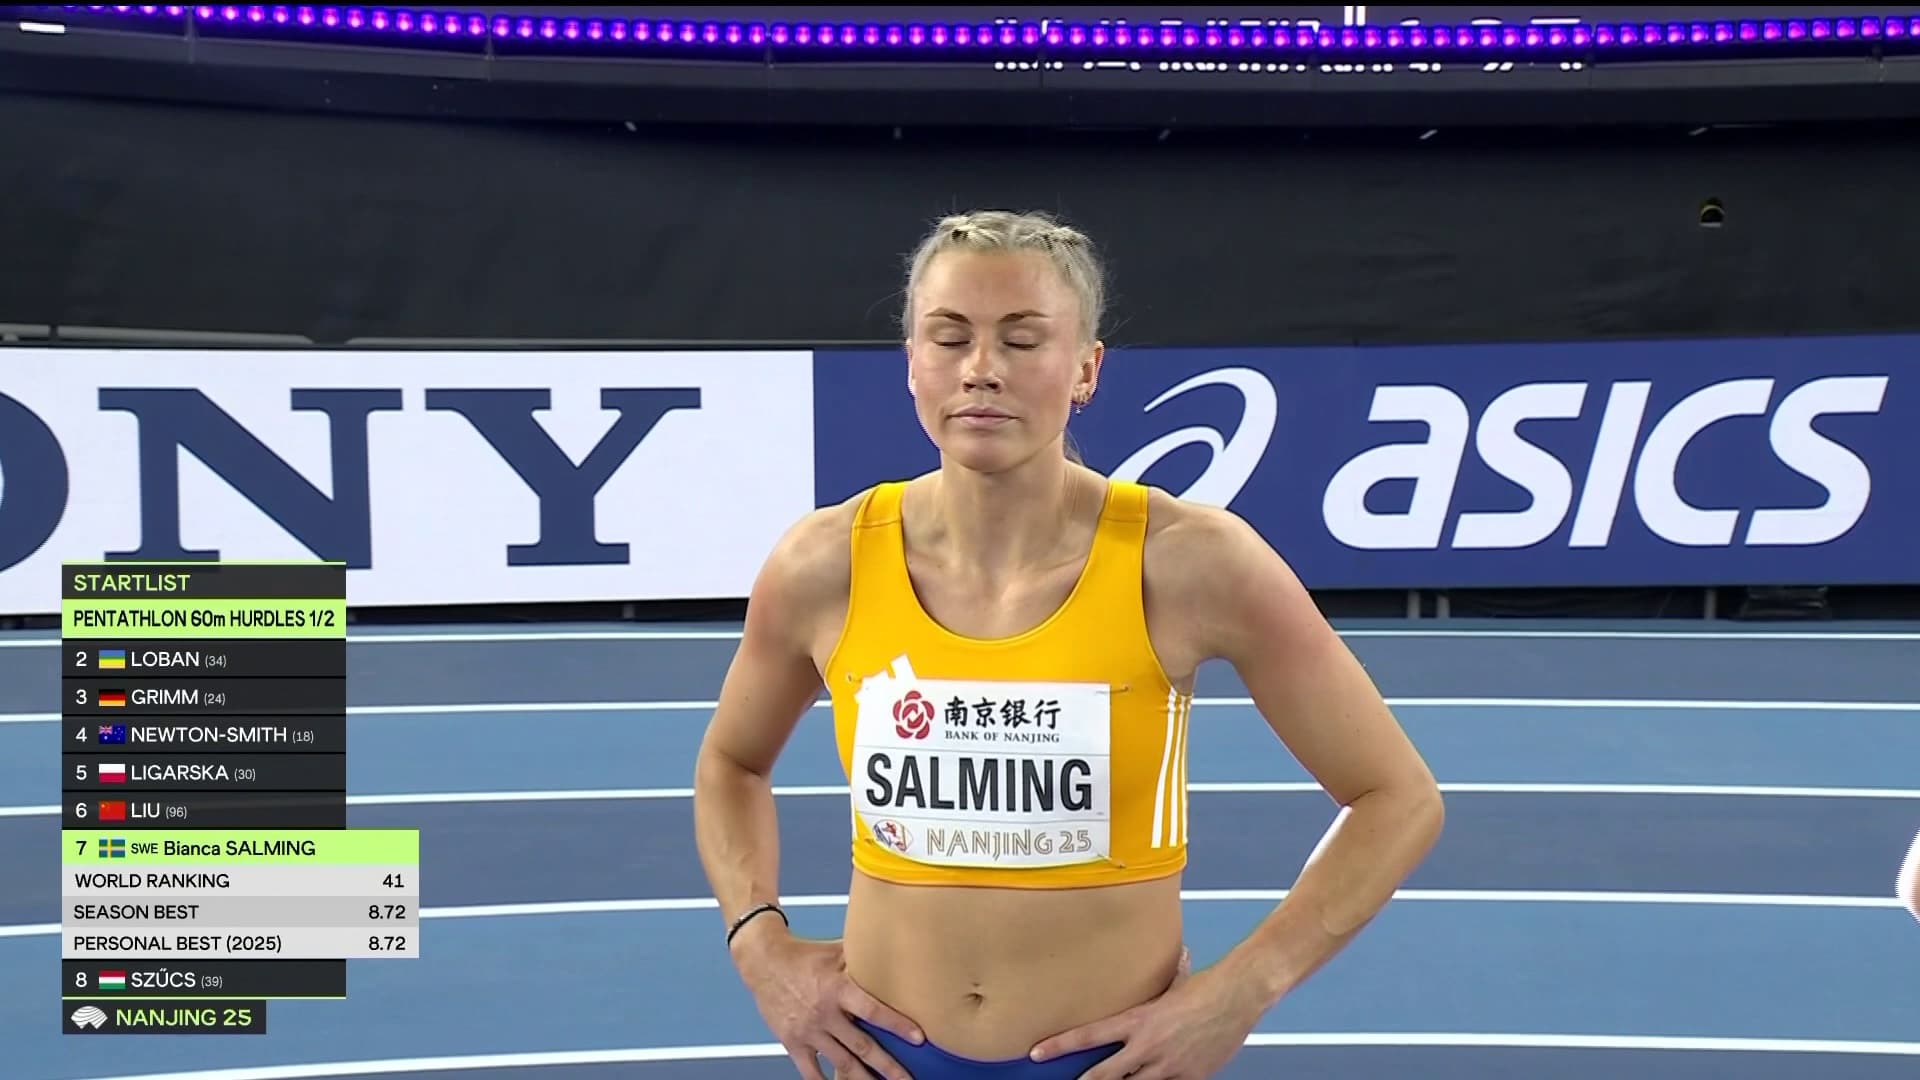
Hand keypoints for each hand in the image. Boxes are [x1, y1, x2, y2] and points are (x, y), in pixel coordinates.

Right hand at [733, 927, 924, 1079]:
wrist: (763, 961)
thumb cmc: (804, 955)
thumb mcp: (836, 952)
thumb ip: (863, 959)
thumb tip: (894, 952)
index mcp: (838, 989)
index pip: (872, 1010)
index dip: (897, 1024)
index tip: (918, 1038)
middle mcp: (825, 1014)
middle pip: (862, 1046)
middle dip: (888, 1066)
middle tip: (907, 1079)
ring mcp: (809, 1031)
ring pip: (842, 1063)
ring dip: (864, 1079)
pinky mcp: (793, 1042)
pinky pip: (810, 1071)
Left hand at [1027, 949, 1261, 1079]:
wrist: (1237, 996)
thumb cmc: (1205, 987)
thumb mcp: (1169, 986)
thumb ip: (1155, 990)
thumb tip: (1160, 966)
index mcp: (1137, 1020)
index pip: (1089, 1035)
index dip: (1059, 1045)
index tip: (1037, 1052)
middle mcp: (1148, 1046)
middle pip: (1105, 1075)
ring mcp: (1168, 1066)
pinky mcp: (1189, 1078)